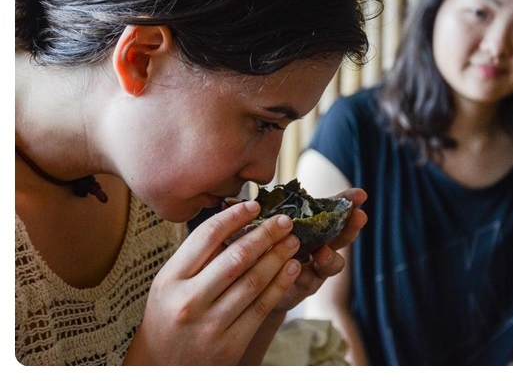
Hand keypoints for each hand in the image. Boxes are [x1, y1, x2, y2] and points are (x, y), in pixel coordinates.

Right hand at [125, 200, 302, 364]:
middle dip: (266, 234)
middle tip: (285, 220)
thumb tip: (236, 220)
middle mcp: (188, 301)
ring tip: (292, 241)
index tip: (255, 205)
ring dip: (278, 256)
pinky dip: (280, 284)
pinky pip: (261, 307)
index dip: (235, 217)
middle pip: (236, 257)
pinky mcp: (229, 345)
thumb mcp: (169, 285)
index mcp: (170, 279)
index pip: (206, 236)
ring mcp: (209, 324)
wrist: (162, 369)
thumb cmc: (169, 317)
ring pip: (253, 281)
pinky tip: (292, 268)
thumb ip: (197, 257)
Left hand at [269, 187, 367, 314]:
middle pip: (343, 236)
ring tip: (322, 253)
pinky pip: (309, 282)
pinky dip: (304, 275)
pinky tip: (296, 271)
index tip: (361, 195)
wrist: (256, 286)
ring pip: (333, 263)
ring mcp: (316, 269)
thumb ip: (270, 215)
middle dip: (352, 226)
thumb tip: (263, 196)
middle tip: (359, 217)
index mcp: (315, 226)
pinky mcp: (304, 287)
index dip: (348, 201)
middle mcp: (322, 246)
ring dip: (330, 257)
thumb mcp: (267, 228)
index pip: (336, 210)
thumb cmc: (264, 248)